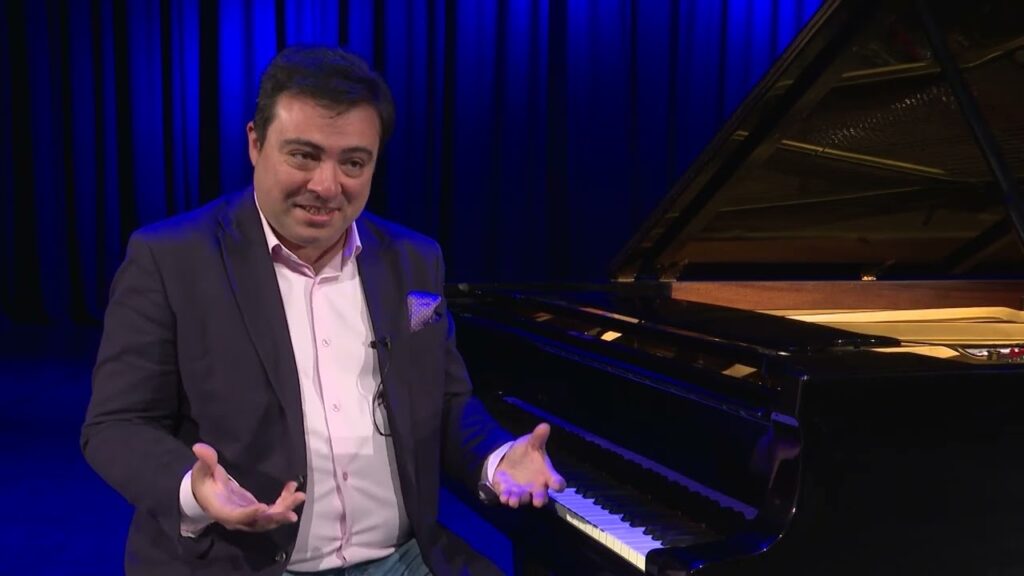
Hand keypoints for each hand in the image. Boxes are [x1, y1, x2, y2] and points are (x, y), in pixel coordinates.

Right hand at [190, 443, 305, 531]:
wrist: (206, 495)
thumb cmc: (204, 483)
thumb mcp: (202, 471)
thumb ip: (205, 461)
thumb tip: (199, 447)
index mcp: (222, 510)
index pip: (237, 516)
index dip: (250, 514)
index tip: (264, 507)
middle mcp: (236, 519)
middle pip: (257, 523)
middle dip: (275, 518)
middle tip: (291, 513)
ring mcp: (248, 517)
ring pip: (268, 519)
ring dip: (285, 509)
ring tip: (299, 496)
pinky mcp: (256, 513)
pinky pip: (272, 511)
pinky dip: (284, 502)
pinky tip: (292, 488)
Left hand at [492, 423, 565, 508]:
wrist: (510, 459)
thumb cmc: (527, 452)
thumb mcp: (531, 442)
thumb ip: (538, 437)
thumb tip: (545, 425)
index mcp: (546, 475)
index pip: (557, 482)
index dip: (558, 484)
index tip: (558, 485)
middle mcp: (536, 487)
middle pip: (542, 498)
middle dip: (539, 500)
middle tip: (537, 501)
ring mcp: (522, 491)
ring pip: (523, 500)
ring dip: (519, 500)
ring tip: (514, 500)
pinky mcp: (509, 492)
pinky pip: (508, 498)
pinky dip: (506, 498)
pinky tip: (503, 496)